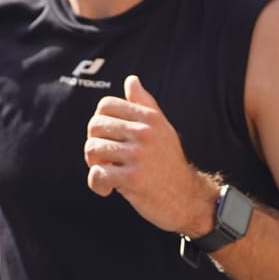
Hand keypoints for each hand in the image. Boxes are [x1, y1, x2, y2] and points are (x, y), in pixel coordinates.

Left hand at [83, 75, 214, 235]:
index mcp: (150, 118)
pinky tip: (108, 190)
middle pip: (94, 126)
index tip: (109, 140)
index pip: (105, 106)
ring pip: (92, 149)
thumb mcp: (162, 130)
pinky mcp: (132, 179)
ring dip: (95, 165)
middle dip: (94, 144)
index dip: (100, 123)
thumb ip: (145, 105)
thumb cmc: (169, 164)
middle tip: (106, 160)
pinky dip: (97, 184)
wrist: (187, 199)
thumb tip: (131, 80)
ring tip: (108, 174)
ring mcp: (138, 155)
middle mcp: (145, 133)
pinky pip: (97, 174)